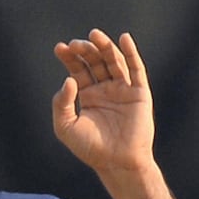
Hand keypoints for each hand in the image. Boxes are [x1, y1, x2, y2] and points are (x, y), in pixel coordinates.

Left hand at [51, 29, 153, 175]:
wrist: (117, 162)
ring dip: (104, 47)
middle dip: (85, 51)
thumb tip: (68, 79)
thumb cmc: (91, 149)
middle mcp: (105, 89)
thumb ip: (61, 104)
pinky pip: (136, 69)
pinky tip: (123, 39)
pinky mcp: (139, 92)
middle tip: (75, 44)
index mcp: (88, 95)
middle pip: (95, 61)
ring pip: (113, 61)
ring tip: (94, 36)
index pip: (78, 69)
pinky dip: (130, 53)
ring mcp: (123, 89)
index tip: (60, 48)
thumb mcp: (66, 128)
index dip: (69, 58)